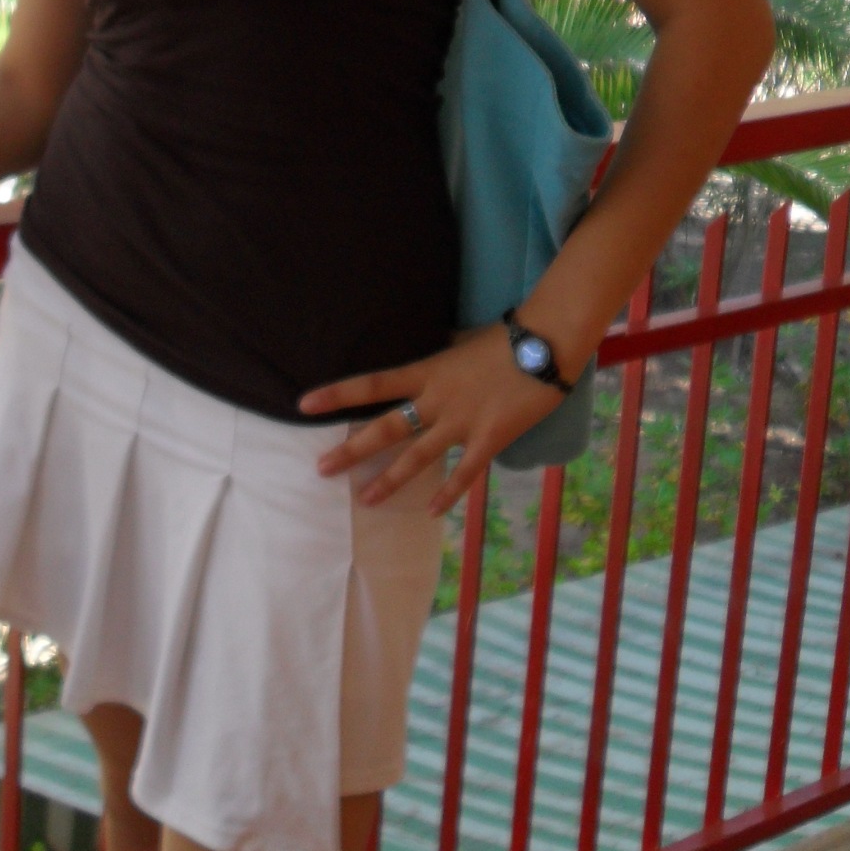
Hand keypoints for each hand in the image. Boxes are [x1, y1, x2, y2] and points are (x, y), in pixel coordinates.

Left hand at [299, 325, 565, 515]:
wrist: (545, 344)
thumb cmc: (505, 338)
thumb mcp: (461, 342)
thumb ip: (441, 358)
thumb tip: (430, 355)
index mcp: (426, 371)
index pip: (371, 384)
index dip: (337, 394)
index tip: (304, 404)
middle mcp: (436, 400)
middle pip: (385, 428)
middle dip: (351, 450)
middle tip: (321, 468)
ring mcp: (461, 422)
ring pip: (417, 457)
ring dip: (389, 480)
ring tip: (364, 499)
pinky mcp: (489, 439)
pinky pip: (464, 473)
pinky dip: (448, 494)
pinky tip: (431, 512)